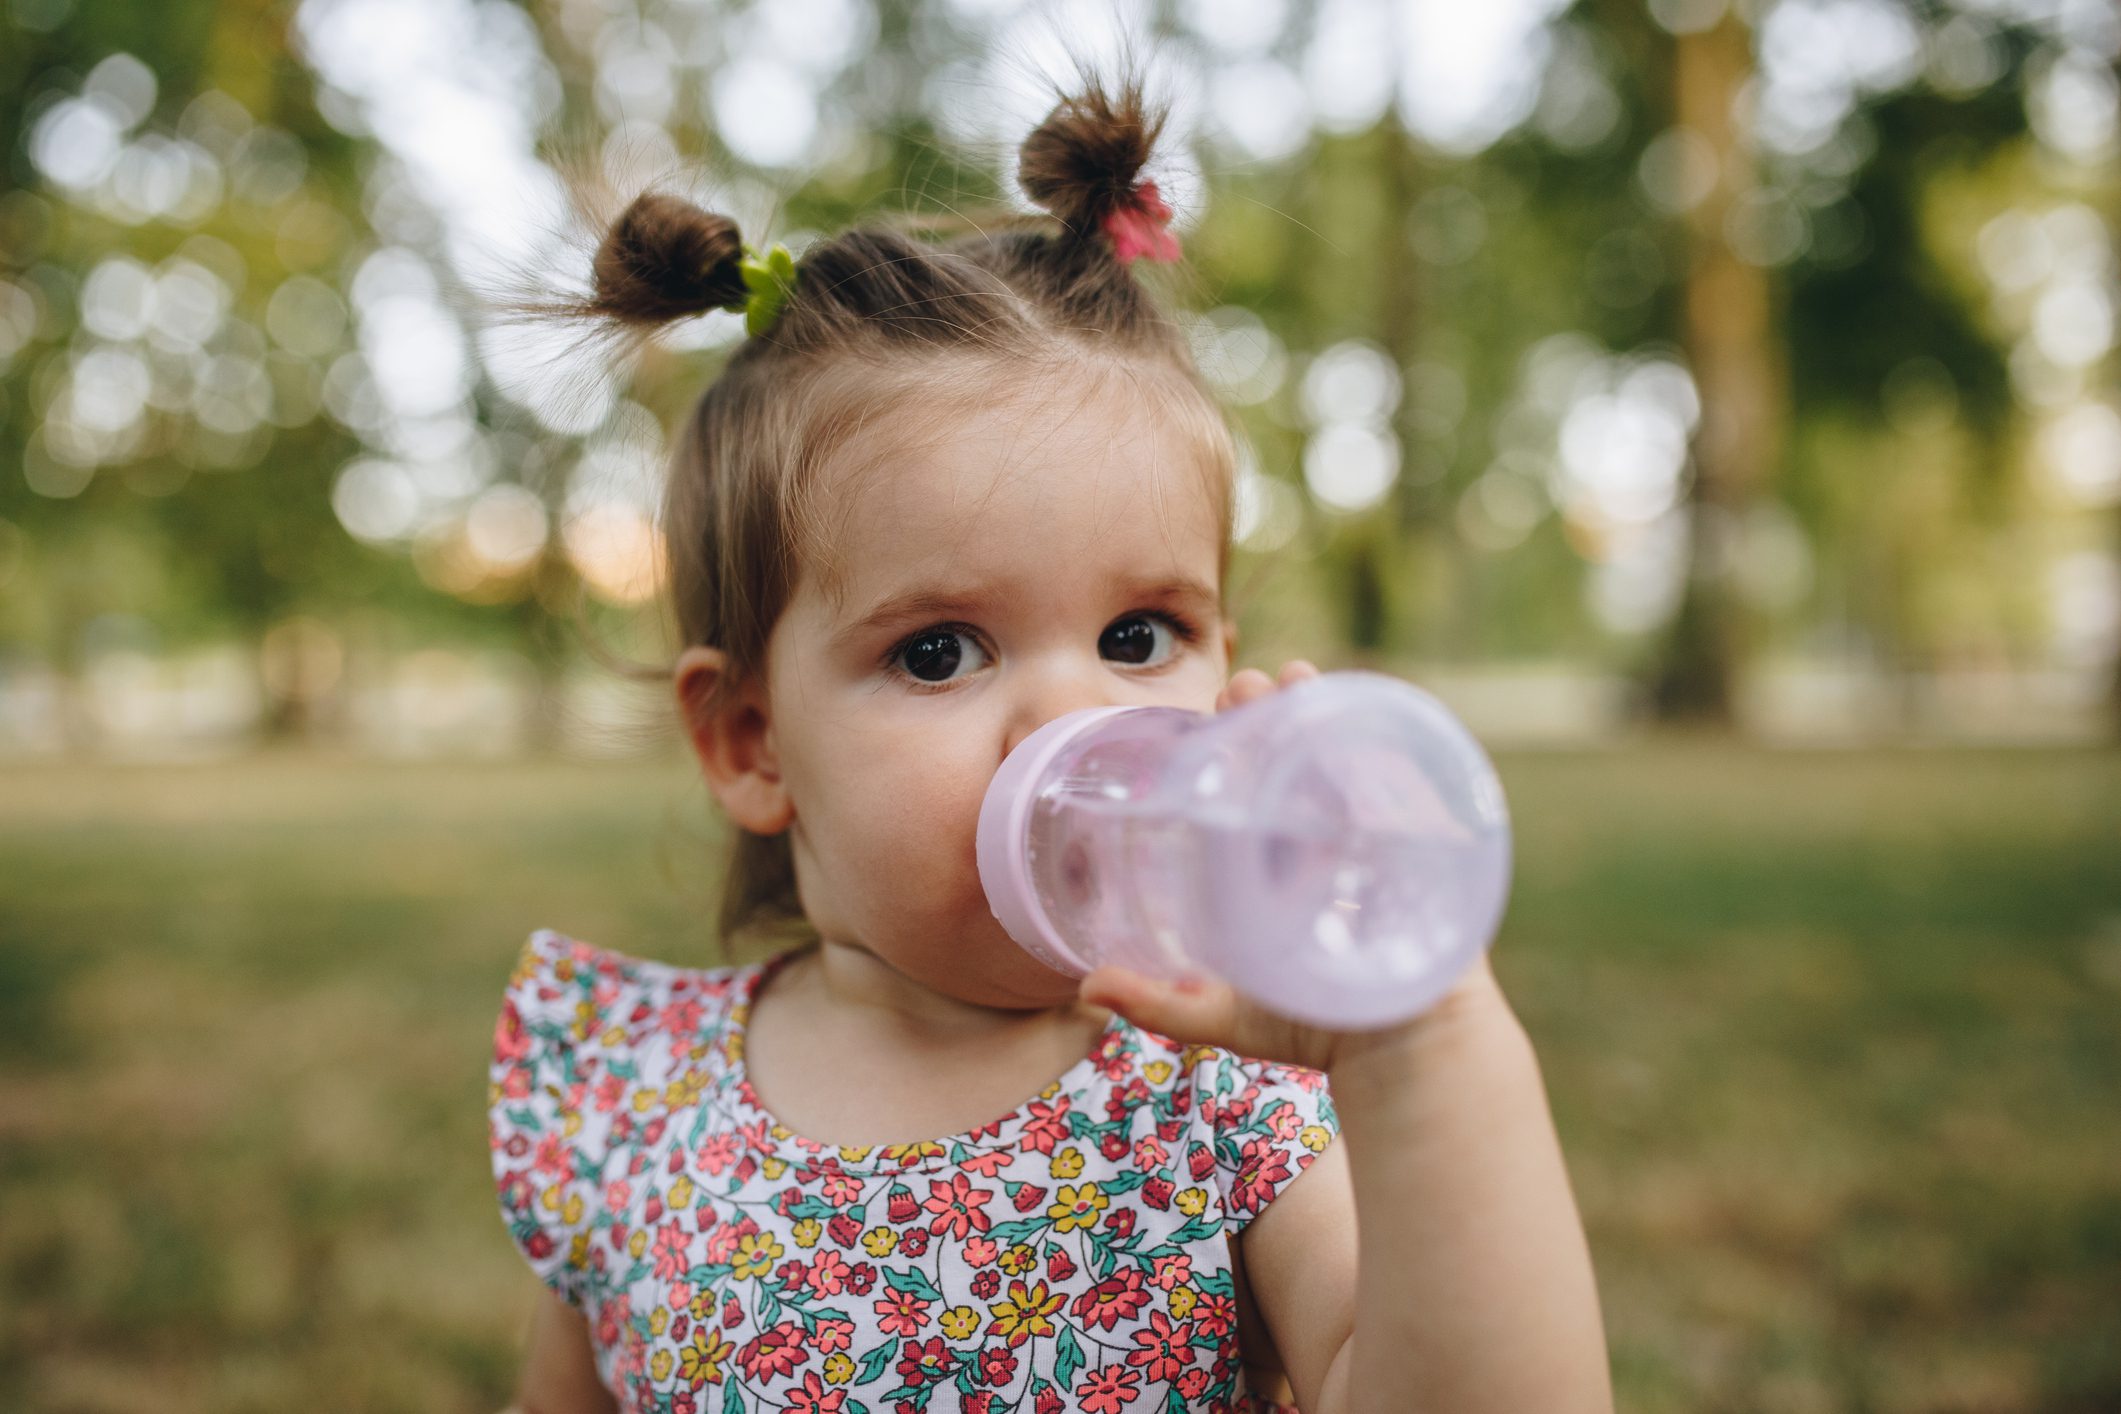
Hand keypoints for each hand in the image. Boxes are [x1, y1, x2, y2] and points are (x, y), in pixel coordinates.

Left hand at [1077, 660, 1500, 1073]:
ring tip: (1297, 680)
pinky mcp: (1423, 852)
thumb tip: (1087, 986)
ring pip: (1348, 757)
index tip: (1215, 702)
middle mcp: (1327, 840)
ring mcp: (1376, 841)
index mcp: (1280, 860)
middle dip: (1275, 710)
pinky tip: (1364, 716)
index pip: (1256, 780)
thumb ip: (1160, 1002)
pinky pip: (1408, 787)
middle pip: (1300, 754)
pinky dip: (1386, 748)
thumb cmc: (1315, 1030)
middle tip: (1248, 685)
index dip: (1237, 736)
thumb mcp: (1225, 1012)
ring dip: (1325, 712)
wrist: (1405, 1059)